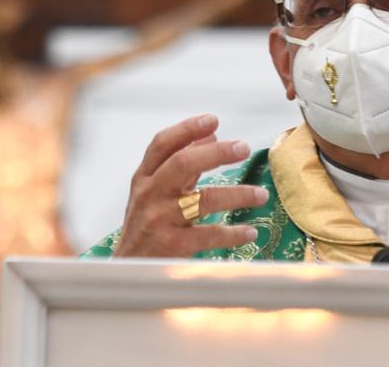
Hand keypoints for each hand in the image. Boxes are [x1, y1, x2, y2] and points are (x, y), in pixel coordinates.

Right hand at [113, 114, 267, 257]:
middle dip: (216, 153)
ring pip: (203, 199)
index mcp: (145, 177)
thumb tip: (210, 134)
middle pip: (183, 164)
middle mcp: (150, 194)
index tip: (213, 119)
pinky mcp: (172, 246)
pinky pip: (209, 235)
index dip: (187, 129)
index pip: (163, 144)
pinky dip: (233, 233)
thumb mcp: (156, 190)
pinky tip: (250, 232)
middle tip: (243, 147)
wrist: (127, 268)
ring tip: (261, 194)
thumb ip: (182, 163)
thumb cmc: (145, 224)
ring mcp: (160, 220)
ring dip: (237, 194)